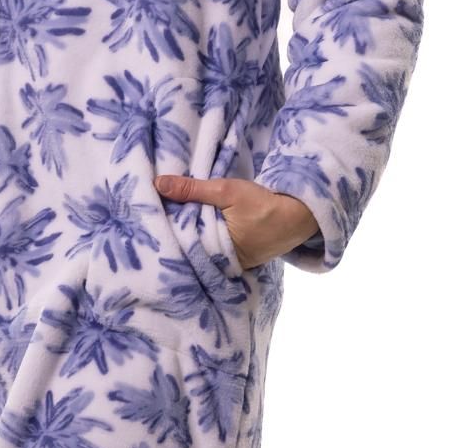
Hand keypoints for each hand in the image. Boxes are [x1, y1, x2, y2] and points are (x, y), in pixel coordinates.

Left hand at [153, 173, 319, 269]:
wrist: (299, 215)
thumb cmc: (262, 204)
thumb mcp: (225, 191)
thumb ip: (192, 188)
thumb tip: (157, 183)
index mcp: (216, 251)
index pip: (182, 243)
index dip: (166, 231)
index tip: (149, 219)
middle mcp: (222, 263)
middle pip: (192, 248)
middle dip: (176, 234)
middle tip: (154, 220)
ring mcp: (232, 264)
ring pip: (204, 249)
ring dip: (192, 236)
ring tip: (170, 221)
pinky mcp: (241, 259)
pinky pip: (218, 250)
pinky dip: (208, 239)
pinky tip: (197, 227)